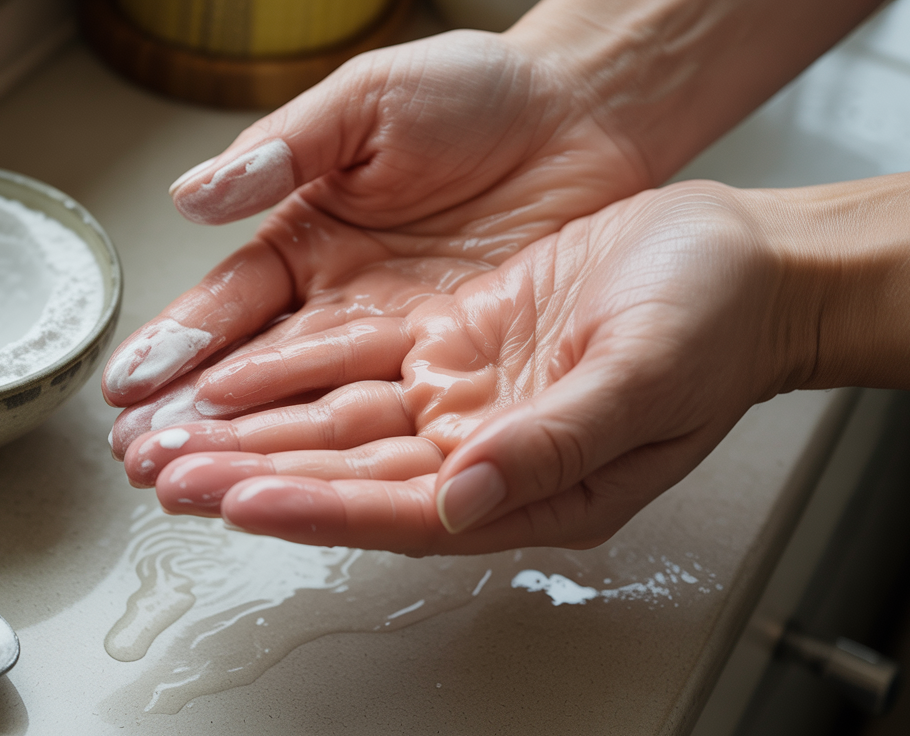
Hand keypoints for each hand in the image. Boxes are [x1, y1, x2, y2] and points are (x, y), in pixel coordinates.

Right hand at [102, 28, 654, 457]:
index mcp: (306, 236)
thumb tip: (196, 195)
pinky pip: (399, 415)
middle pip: (258, 371)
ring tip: (196, 488)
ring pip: (317, 405)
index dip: (180, 342)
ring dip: (260, 448)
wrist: (582, 113)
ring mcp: (399, 341)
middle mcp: (341, 301)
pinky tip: (305, 486)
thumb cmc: (475, 91)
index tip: (128, 386)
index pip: (229, 302)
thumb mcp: (369, 101)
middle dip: (198, 419)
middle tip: (143, 462)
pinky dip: (352, 454)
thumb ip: (289, 149)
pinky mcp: (460, 365)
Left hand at [123, 181, 816, 553]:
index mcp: (530, 487)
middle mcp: (483, 453)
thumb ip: (551, 443)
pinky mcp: (455, 341)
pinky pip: (359, 360)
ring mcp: (463, 398)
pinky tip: (236, 376)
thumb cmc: (718, 327)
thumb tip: (464, 496)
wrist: (742, 261)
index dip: (316, 506)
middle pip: (347, 472)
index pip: (400, 511)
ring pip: (338, 422)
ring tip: (173, 437)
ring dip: (255, 430)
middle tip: (166, 475)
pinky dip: (294, 371)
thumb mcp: (646, 382)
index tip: (238, 499)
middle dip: (252, 473)